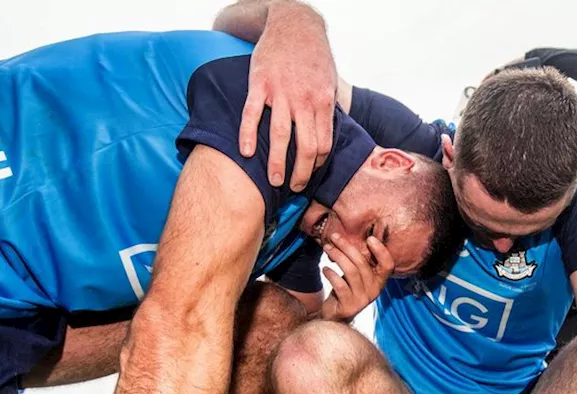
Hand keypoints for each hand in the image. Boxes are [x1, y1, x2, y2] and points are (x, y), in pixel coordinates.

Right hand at [238, 2, 335, 191]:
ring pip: (280, 136)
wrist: (294, 23)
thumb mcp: (329, 80)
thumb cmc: (313, 55)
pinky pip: (252, 114)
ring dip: (277, 164)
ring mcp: (281, 92)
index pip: (323, 144)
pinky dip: (248, 136)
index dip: (316, 164)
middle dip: (301, 173)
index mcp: (323, 101)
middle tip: (294, 188)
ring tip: (274, 181)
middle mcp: (304, 100)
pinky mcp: (259, 83)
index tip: (309, 174)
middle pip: (305, 147)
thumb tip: (329, 134)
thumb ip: (327, 108)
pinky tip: (247, 153)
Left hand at [320, 233, 393, 321]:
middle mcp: (374, 290)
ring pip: (351, 272)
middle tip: (334, 237)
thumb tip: (347, 237)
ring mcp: (362, 299)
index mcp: (379, 281)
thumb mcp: (355, 275)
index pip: (388, 265)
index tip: (370, 239)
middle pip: (363, 264)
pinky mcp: (349, 306)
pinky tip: (325, 269)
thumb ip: (357, 260)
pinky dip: (331, 274)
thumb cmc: (345, 289)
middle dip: (347, 247)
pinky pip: (340, 285)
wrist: (335, 315)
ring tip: (327, 249)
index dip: (382, 251)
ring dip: (337, 257)